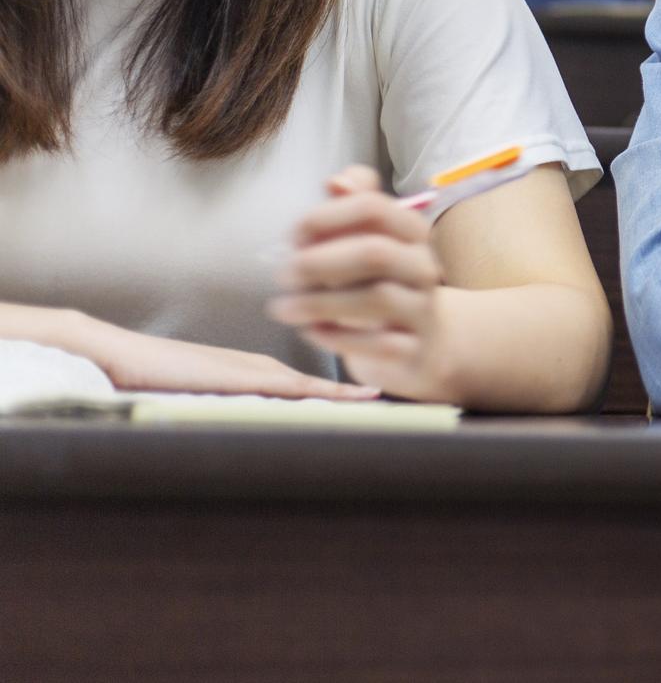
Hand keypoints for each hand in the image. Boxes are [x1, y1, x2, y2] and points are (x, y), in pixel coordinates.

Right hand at [66, 315, 374, 399]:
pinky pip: (299, 388)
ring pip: (318, 386)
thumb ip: (225, 410)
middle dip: (359, 396)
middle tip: (401, 403)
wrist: (119, 358)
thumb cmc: (150, 379)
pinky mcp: (247, 378)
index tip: (377, 403)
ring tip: (394, 403)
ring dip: (353, 396)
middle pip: (321, 387)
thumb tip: (244, 442)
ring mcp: (258, 371)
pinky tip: (360, 399)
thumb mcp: (196, 399)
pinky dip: (331, 394)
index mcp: (255, 374)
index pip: (309, 388)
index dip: (344, 396)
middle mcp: (264, 369)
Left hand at [269, 165, 450, 400]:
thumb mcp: (368, 240)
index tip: (293, 235)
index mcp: (412, 231)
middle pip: (376, 252)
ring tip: (283, 308)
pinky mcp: (414, 348)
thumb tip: (336, 181)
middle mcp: (424, 266)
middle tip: (283, 274)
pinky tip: (310, 331)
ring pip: (376, 298)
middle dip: (320, 262)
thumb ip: (353, 204)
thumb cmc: (380, 282)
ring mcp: (423, 308)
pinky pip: (377, 342)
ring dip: (320, 302)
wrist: (425, 340)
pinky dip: (336, 337)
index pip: (374, 207)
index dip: (326, 217)